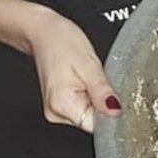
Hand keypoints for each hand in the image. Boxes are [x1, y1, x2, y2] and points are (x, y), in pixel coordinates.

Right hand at [23, 9, 122, 131]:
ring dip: (94, 97)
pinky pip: (81, 106)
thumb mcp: (90, 64)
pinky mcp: (58, 103)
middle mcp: (56, 112)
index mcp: (63, 105)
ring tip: (86, 76)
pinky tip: (82, 79)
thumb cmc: (62, 41)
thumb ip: (103, 92)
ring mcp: (55, 109)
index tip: (111, 94)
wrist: (42, 31)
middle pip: (92, 120)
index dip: (110, 111)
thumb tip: (116, 112)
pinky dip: (87, 94)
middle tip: (96, 79)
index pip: (97, 126)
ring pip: (87, 113)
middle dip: (102, 102)